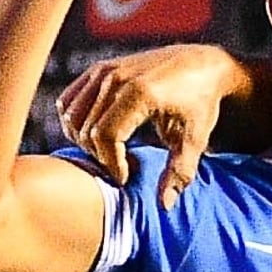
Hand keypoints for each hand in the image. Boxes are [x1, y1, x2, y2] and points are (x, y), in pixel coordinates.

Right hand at [58, 44, 239, 207]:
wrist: (202, 65)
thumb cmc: (200, 103)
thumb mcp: (195, 139)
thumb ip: (179, 172)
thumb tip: (164, 206)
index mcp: (140, 92)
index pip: (105, 136)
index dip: (111, 163)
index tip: (126, 177)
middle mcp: (116, 77)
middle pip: (87, 130)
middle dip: (101, 157)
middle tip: (123, 166)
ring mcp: (104, 70)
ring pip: (72, 117)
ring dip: (86, 142)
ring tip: (113, 152)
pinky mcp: (98, 68)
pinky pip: (69, 102)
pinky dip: (76, 122)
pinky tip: (99, 135)